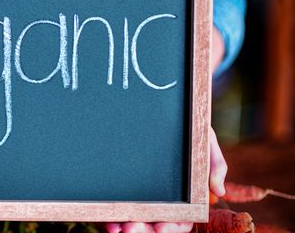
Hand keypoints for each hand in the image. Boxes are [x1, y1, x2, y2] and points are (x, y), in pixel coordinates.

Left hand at [105, 128, 226, 232]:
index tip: (160, 227)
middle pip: (155, 225)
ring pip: (134, 222)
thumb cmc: (188, 128)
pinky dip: (111, 221)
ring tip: (116, 229)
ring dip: (124, 228)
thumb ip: (215, 164)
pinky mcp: (121, 190)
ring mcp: (141, 197)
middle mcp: (163, 201)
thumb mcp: (205, 141)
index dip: (171, 227)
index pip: (181, 220)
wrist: (162, 108)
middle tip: (130, 230)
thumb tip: (219, 191)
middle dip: (144, 230)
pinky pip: (115, 213)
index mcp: (185, 197)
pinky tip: (108, 224)